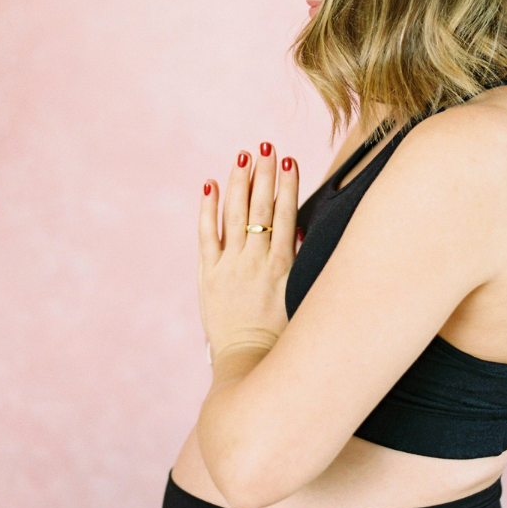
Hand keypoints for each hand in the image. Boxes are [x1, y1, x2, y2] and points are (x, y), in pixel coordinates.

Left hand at [198, 143, 298, 362]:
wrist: (248, 361)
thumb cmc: (282, 334)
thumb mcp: (301, 297)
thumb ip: (300, 262)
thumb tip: (300, 228)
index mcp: (283, 266)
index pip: (286, 215)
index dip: (287, 185)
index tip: (288, 159)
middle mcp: (255, 261)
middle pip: (261, 208)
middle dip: (264, 174)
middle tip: (266, 146)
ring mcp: (230, 266)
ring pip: (234, 215)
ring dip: (239, 183)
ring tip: (243, 156)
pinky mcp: (208, 275)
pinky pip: (206, 235)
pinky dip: (207, 209)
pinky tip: (210, 185)